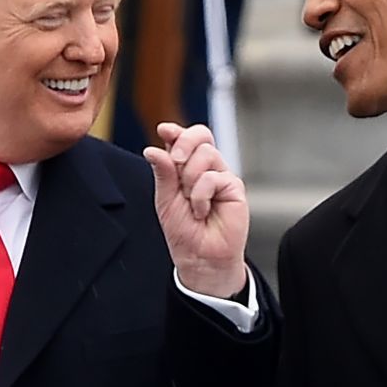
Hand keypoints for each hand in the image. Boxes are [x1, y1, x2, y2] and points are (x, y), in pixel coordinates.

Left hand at [144, 122, 248, 297]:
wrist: (199, 256)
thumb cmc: (183, 230)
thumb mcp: (165, 199)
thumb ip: (163, 173)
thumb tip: (152, 148)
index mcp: (187, 167)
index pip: (183, 139)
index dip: (175, 131)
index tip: (164, 130)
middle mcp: (206, 168)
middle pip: (200, 136)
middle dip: (184, 143)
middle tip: (175, 159)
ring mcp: (222, 175)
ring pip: (206, 154)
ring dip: (190, 178)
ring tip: (190, 203)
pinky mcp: (234, 188)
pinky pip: (213, 177)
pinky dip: (200, 195)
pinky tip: (202, 211)